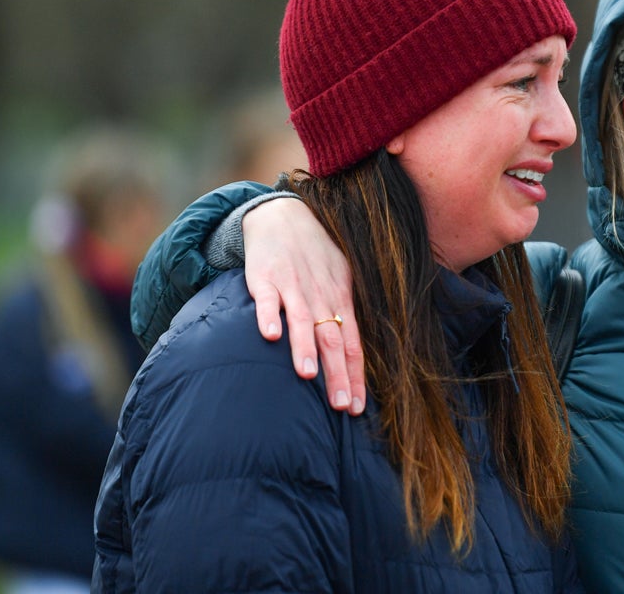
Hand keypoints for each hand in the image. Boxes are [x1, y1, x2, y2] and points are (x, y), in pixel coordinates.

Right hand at [243, 197, 365, 413]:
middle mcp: (321, 296)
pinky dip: (268, 315)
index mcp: (341, 300)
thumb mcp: (340, 281)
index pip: (353, 343)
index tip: (358, 407)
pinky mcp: (265, 277)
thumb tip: (354, 356)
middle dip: (337, 374)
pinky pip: (267, 299)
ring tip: (308, 375)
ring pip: (302, 320)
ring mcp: (293, 286)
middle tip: (341, 406)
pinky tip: (269, 336)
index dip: (356, 375)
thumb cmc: (316, 256)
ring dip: (304, 348)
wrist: (284, 216)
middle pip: (332, 339)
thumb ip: (344, 316)